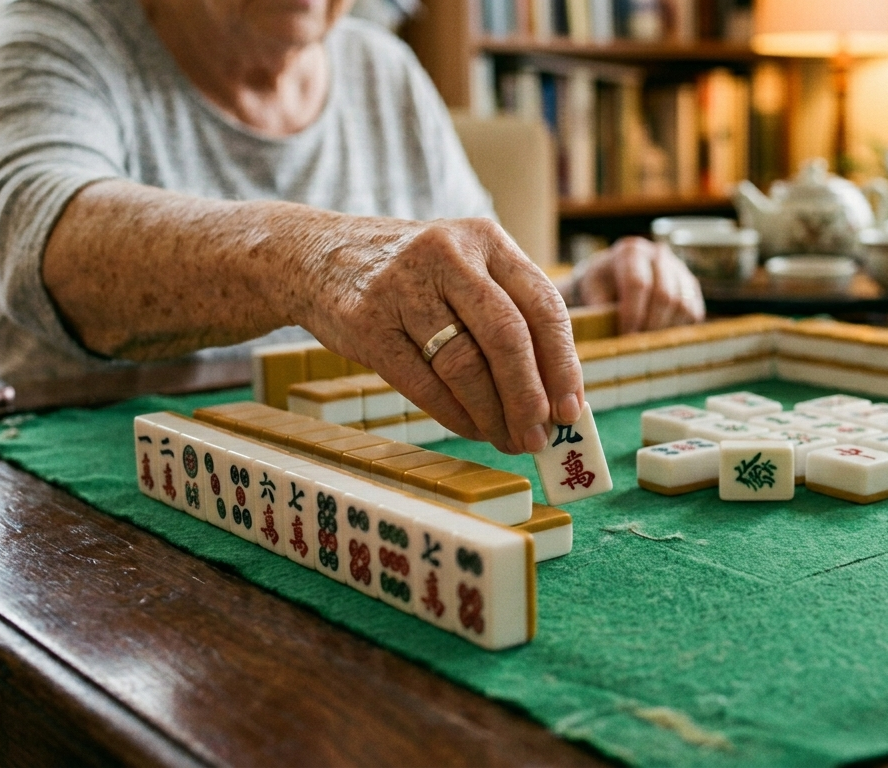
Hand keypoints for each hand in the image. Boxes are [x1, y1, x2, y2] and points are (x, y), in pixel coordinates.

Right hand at [294, 217, 582, 454]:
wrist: (315, 256)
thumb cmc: (410, 275)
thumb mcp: (463, 267)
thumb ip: (508, 314)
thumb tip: (555, 395)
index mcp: (485, 238)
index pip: (542, 304)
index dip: (563, 364)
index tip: (572, 409)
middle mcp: (447, 255)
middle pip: (507, 336)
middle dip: (530, 397)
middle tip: (541, 437)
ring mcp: (403, 287)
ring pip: (464, 365)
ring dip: (493, 414)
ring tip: (509, 440)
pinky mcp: (368, 323)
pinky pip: (423, 383)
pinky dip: (455, 415)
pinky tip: (473, 429)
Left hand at [571, 237, 704, 333]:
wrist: (615, 276)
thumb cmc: (600, 285)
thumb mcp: (591, 290)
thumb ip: (598, 306)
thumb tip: (608, 331)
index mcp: (631, 252)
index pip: (638, 283)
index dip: (633, 313)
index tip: (625, 337)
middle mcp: (658, 255)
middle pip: (664, 295)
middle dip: (650, 326)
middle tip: (638, 347)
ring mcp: (679, 270)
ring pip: (682, 305)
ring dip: (666, 330)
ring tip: (649, 346)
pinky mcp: (691, 287)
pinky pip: (693, 312)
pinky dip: (679, 330)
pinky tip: (661, 339)